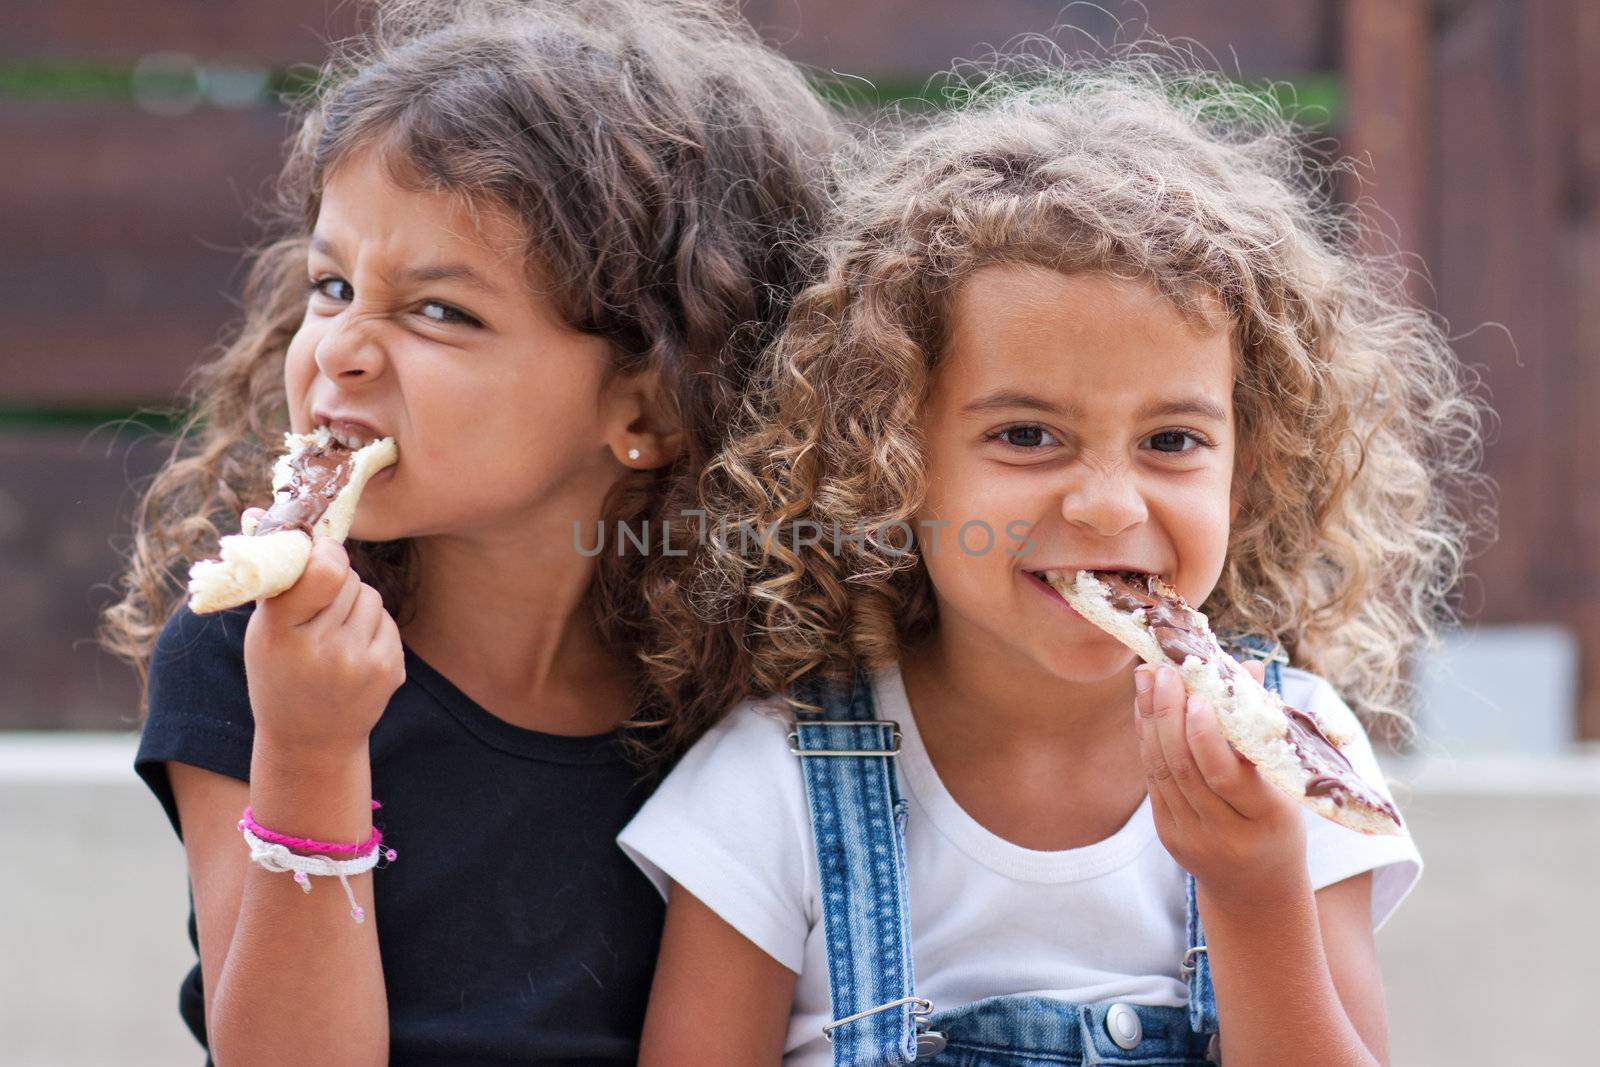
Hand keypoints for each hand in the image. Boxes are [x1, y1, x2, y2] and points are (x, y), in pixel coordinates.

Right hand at [243, 514, 403, 756]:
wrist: (310, 742)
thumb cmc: (278, 673)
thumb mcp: (261, 630)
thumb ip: (270, 574)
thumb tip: (258, 508)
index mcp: (282, 634)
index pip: (326, 570)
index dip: (327, 554)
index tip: (318, 556)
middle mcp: (324, 650)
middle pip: (350, 579)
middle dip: (336, 583)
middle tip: (318, 608)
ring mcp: (360, 664)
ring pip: (372, 597)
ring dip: (355, 604)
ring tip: (332, 632)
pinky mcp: (389, 671)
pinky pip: (387, 621)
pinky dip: (371, 627)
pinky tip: (350, 652)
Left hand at [1134, 660, 1305, 905]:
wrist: (1257, 890)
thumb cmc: (1279, 824)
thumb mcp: (1286, 784)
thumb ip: (1263, 729)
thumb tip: (1248, 667)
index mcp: (1265, 820)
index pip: (1223, 775)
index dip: (1204, 733)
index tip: (1197, 693)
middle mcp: (1224, 834)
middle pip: (1184, 769)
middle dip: (1169, 715)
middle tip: (1163, 672)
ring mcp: (1190, 838)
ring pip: (1162, 772)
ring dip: (1150, 721)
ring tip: (1147, 678)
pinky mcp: (1167, 835)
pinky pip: (1153, 780)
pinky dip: (1146, 741)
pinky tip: (1144, 709)